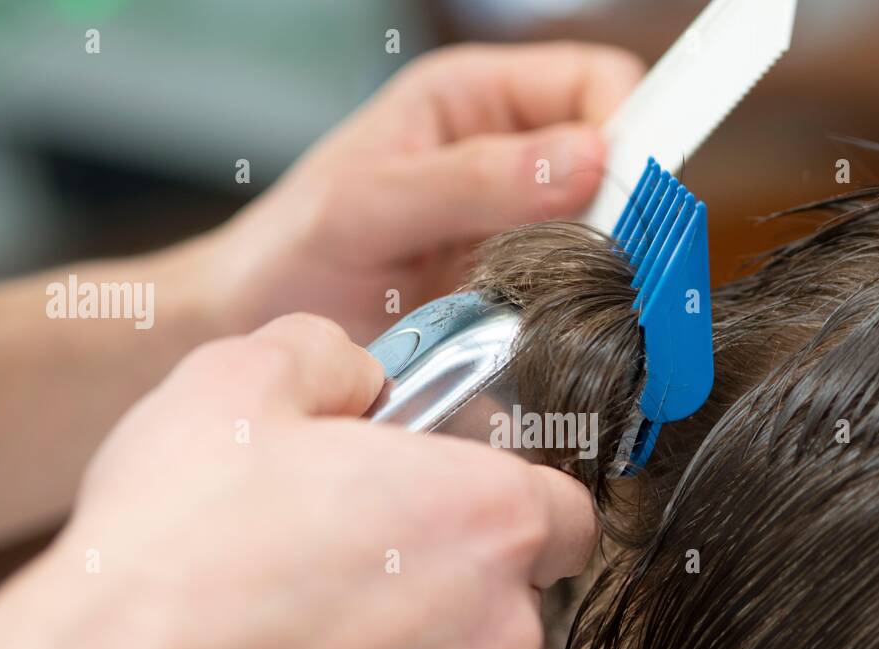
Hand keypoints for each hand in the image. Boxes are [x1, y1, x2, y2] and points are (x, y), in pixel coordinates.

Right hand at [0, 314, 595, 648]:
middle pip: (502, 590)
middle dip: (440, 564)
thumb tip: (358, 377)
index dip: (508, 492)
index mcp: (485, 519)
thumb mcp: (242, 379)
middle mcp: (493, 629)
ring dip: (393, 638)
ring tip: (288, 612)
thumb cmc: (178, 543)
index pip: (566, 509)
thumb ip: (330, 355)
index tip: (446, 489)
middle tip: (343, 538)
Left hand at [197, 42, 643, 339]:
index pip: (597, 84)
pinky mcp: (513, 289)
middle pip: (615, 162)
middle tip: (586, 263)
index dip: (626, 131)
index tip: (623, 196)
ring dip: (592, 269)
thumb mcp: (368, 204)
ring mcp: (513, 226)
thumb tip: (589, 158)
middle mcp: (505, 154)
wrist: (252, 334)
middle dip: (616, 211)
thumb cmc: (289, 256)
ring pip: (604, 233)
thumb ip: (472, 179)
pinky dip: (570, 312)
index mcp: (473, 98)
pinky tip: (535, 331)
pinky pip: (574, 292)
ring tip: (542, 302)